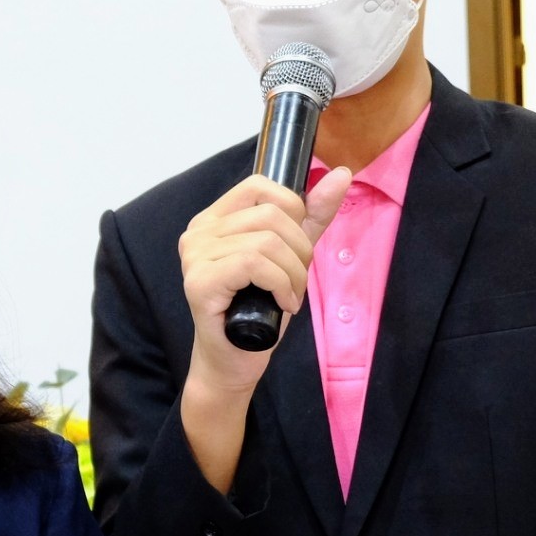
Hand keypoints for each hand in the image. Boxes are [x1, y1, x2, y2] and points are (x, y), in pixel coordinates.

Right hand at [180, 169, 351, 389]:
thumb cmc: (258, 310)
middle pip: (270, 214)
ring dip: (293, 274)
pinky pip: (254, 263)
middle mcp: (198, 231)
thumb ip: (313, 217)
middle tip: (296, 281)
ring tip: (290, 296)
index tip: (295, 247)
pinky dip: (280, 284)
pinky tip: (282, 303)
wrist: (234, 361)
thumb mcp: (291, 256)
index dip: (293, 211)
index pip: (260, 185)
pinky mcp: (199, 281)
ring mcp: (195, 256)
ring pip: (266, 241)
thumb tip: (341, 174)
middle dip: (300, 250)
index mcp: (215, 219)